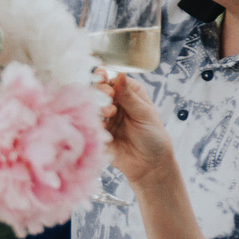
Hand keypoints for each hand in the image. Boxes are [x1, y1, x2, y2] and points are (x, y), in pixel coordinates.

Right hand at [99, 74, 181, 193]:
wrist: (149, 164)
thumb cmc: (153, 136)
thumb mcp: (144, 114)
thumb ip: (129, 96)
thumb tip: (119, 74)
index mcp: (127, 93)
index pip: (110, 79)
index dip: (104, 77)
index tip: (102, 77)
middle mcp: (112, 103)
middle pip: (96, 91)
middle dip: (98, 91)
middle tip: (107, 97)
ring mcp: (102, 118)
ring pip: (89, 106)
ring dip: (96, 106)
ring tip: (109, 113)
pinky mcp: (95, 133)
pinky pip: (86, 124)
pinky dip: (90, 123)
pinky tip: (100, 126)